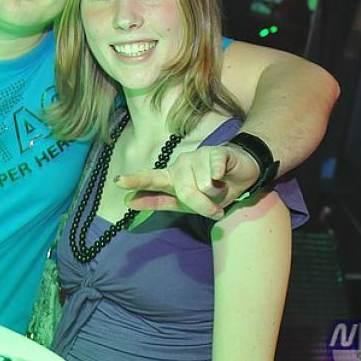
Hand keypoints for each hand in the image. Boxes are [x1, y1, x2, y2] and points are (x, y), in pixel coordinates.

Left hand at [115, 144, 260, 219]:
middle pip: (186, 193)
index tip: (118, 182)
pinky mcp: (215, 151)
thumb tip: (128, 202)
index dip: (134, 181)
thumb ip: (160, 203)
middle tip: (214, 208)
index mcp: (171, 178)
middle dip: (203, 206)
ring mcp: (197, 156)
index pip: (150, 179)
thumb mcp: (186, 203)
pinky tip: (223, 174)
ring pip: (204, 186)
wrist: (242, 175)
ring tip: (221, 185)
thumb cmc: (213, 190)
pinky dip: (221, 178)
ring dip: (217, 194)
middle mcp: (181, 165)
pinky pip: (214, 171)